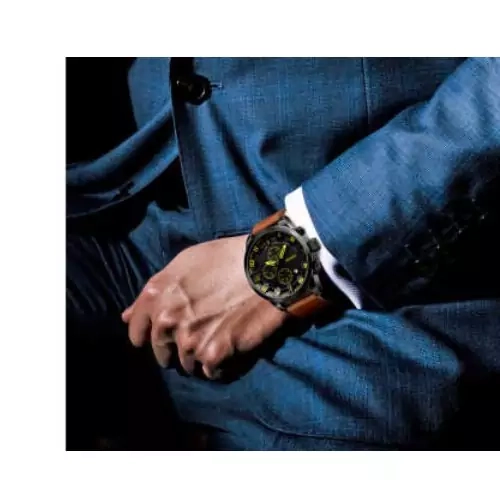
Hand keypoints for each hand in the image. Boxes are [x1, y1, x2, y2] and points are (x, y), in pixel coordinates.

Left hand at [121, 235, 287, 378]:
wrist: (266, 268)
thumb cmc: (226, 259)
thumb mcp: (184, 263)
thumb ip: (154, 291)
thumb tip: (127, 317)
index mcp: (157, 297)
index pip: (136, 331)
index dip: (146, 337)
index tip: (161, 339)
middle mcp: (167, 321)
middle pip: (162, 353)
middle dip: (176, 348)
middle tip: (200, 334)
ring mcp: (190, 340)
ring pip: (187, 364)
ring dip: (201, 356)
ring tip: (220, 337)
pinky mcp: (215, 354)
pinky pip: (211, 372)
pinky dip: (220, 365)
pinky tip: (231, 348)